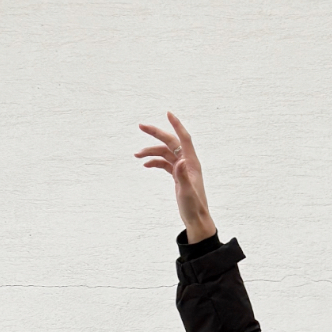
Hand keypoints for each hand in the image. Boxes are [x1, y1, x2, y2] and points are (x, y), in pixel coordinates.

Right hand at [136, 112, 216, 239]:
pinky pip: (164, 163)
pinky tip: (145, 164)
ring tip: (136, 155)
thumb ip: (182, 176)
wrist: (196, 219)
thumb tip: (180, 160)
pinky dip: (155, 162)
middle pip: (170, 142)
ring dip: (151, 152)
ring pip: (165, 153)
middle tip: (141, 126)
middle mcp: (187, 163)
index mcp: (192, 163)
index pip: (184, 138)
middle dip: (156, 133)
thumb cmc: (193, 206)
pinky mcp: (177, 176)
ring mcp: (182, 169)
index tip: (168, 113)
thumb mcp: (186, 192)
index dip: (176, 125)